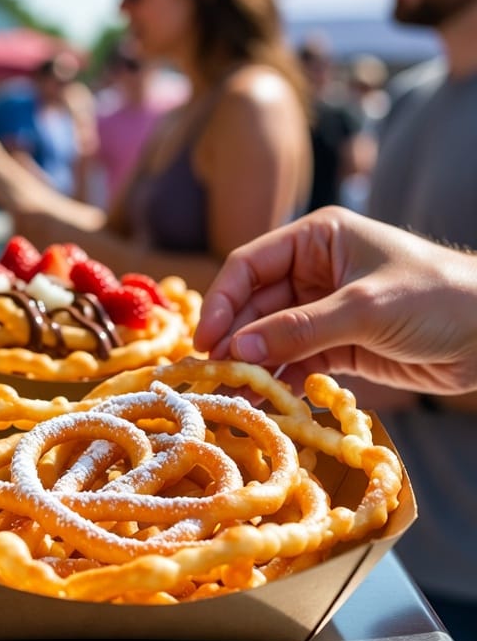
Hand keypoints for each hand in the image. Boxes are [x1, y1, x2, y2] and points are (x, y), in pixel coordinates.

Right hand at [193, 206, 476, 394]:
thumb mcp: (363, 309)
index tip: (205, 342)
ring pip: (271, 336)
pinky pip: (295, 359)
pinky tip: (268, 401)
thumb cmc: (436, 298)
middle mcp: (312, 270)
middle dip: (235, 340)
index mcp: (315, 239)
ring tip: (235, 395)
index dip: (222, 302)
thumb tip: (237, 351)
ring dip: (254, 364)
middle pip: (255, 304)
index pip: (249, 266)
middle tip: (213, 376)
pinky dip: (281, 379)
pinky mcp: (339, 343)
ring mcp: (324, 308)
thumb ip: (298, 329)